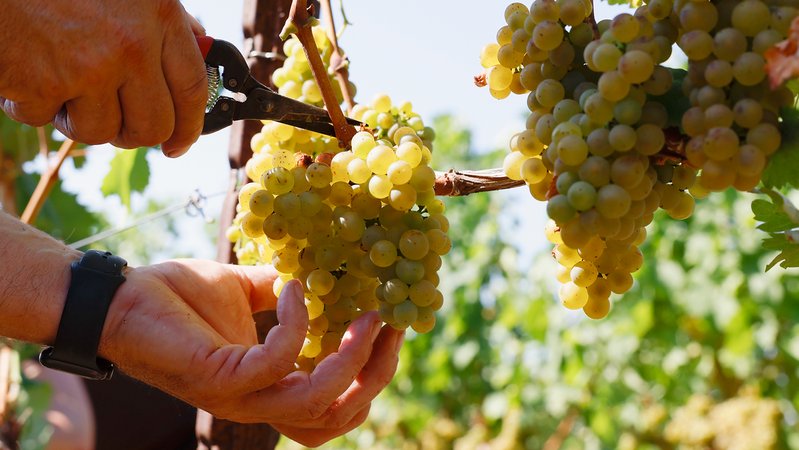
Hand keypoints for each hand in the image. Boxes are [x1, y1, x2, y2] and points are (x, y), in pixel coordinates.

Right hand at [0, 0, 207, 154]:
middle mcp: (130, 46)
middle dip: (134, 134)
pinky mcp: (43, 84)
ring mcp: (89, 69)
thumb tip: (196, 49)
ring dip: (80, 119)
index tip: (180, 144)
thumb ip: (162, 22)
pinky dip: (33, 104)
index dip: (190, 127)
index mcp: (157, 16)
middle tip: (118, 123)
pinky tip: (29, 71)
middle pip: (152, 127)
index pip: (193, 90)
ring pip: (100, 133)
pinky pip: (46, 120)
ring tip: (64, 83)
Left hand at [99, 259, 403, 446]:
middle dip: (374, 374)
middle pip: (337, 417)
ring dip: (352, 360)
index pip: (335, 406)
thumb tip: (322, 275)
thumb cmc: (176, 298)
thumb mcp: (245, 293)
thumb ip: (283, 294)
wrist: (118, 299)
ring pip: (316, 403)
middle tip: (392, 324)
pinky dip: (297, 325)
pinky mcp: (219, 378)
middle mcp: (258, 404)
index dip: (371, 374)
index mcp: (269, 390)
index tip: (394, 324)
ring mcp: (238, 397)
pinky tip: (297, 289)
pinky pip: (277, 361)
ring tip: (368, 315)